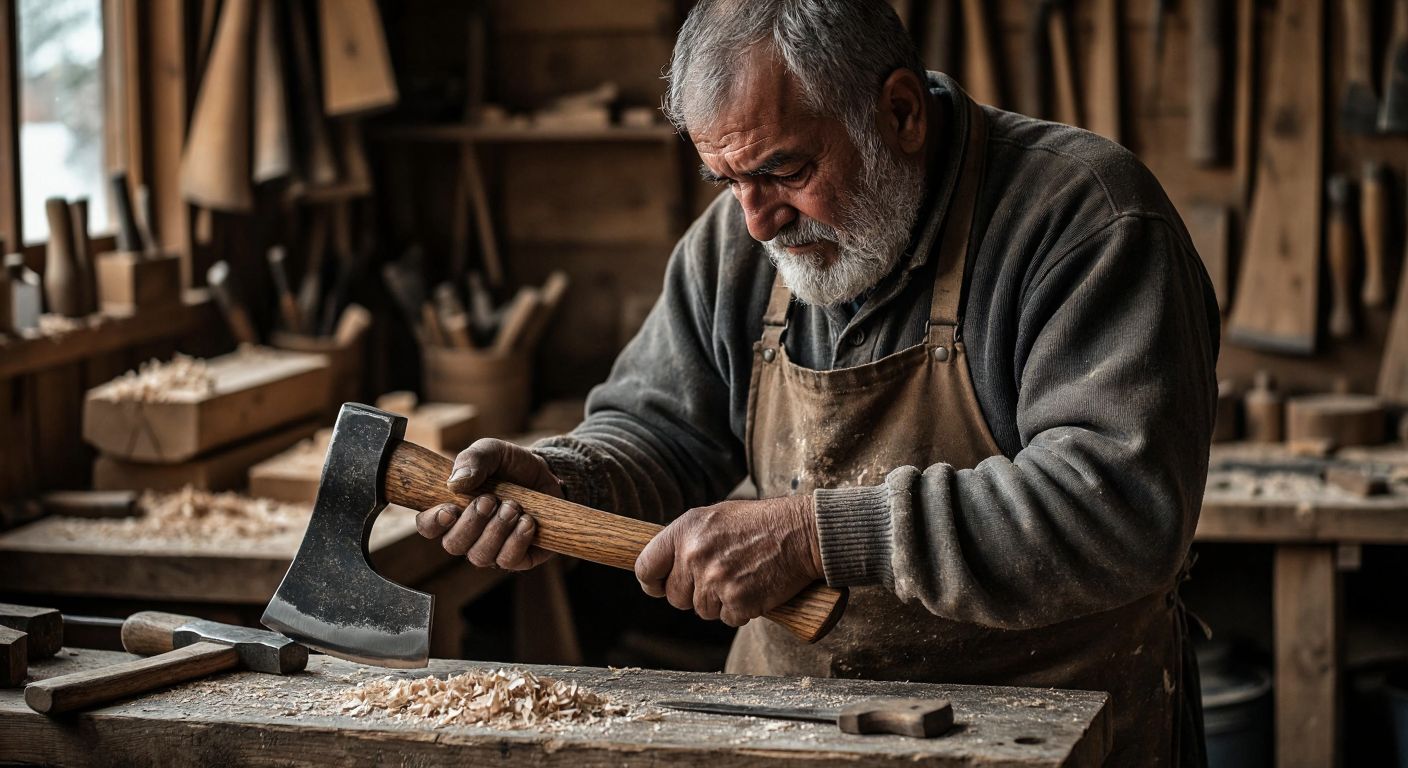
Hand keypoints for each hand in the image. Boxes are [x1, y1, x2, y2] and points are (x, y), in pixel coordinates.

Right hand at [415, 438, 562, 570]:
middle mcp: (468, 535)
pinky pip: (508, 561)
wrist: (546, 473)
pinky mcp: (519, 557)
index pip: (428, 526)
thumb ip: (471, 460)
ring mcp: (492, 549)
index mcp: (452, 510)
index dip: (433, 522)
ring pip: (480, 556)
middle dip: (472, 523)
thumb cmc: (510, 465)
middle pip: (454, 545)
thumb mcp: (491, 451)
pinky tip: (528, 521)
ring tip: (513, 506)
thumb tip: (455, 484)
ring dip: (496, 530)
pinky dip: (517, 541)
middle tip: (490, 500)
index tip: (450, 509)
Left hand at [634, 496, 823, 626]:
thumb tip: (663, 566)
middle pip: (675, 597)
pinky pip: (728, 619)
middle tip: (719, 578)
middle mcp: (694, 554)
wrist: (802, 533)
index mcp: (685, 530)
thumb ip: (687, 540)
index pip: (646, 568)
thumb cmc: (761, 524)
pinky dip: (742, 610)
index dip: (652, 583)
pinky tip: (755, 588)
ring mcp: (715, 580)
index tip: (659, 587)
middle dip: (693, 594)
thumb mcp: (715, 518)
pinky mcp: (737, 601)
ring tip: (742, 577)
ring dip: (720, 603)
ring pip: (702, 611)